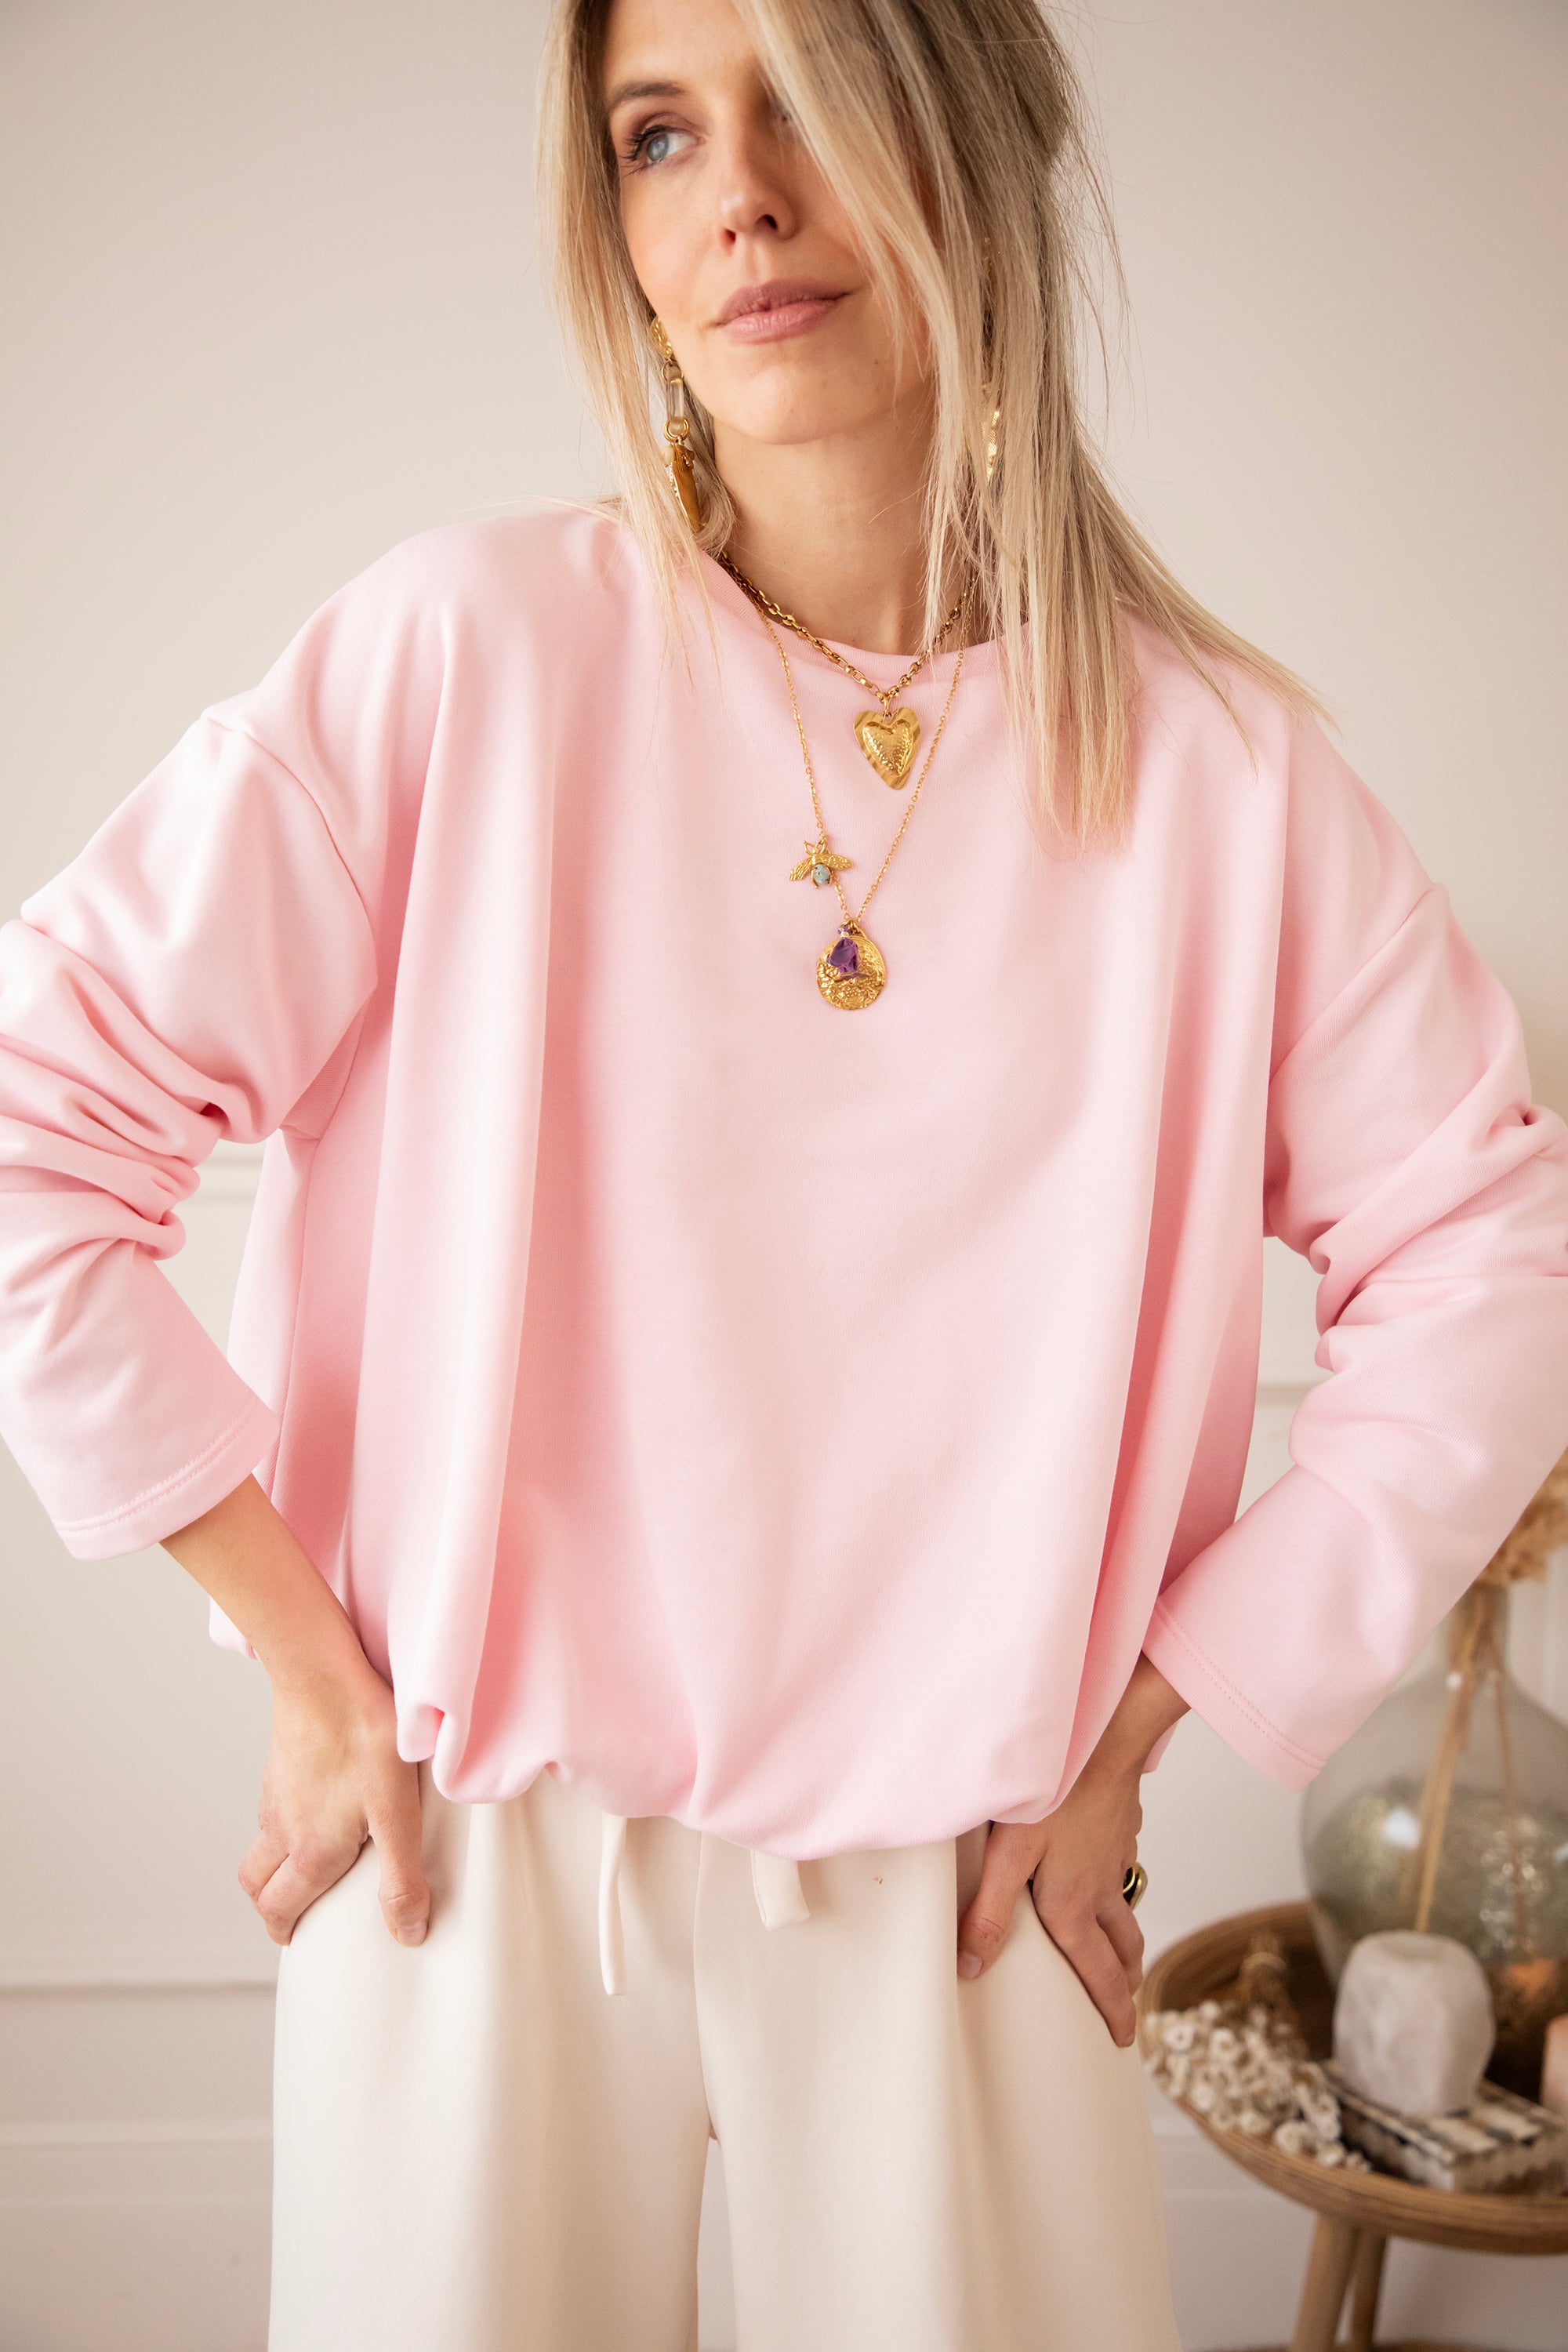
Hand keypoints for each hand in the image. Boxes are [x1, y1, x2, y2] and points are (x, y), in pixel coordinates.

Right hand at [238, 1655, 429, 1948]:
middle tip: (296, 1910)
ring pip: (262, 1844)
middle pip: (256, 1883)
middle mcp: (282, 1827)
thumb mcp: (397, 1816)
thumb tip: (407, 1932)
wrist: (324, 1673)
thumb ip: (401, 1877)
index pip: (277, 1908)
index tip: (296, 1939)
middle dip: (271, 1904)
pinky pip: (272, 1807)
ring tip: (312, 1862)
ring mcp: (276, 1793)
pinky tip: (318, 1805)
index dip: (283, 1930)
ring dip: (277, 1863)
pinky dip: (283, 1824)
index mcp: (309, 1852)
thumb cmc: (363, 1739)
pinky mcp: (281, 1763)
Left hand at [956, 1762, 1143, 2042]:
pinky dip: (1120, 1889)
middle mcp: (1101, 1889)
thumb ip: (988, 1912)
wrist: (1105, 1739)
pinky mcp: (1122, 1827)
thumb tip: (972, 1968)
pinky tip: (1106, 1873)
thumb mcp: (1008, 1855)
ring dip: (1128, 1942)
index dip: (1112, 2009)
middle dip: (1126, 1982)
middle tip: (1128, 2004)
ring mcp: (1116, 1856)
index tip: (1123, 2038)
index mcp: (1074, 1907)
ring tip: (1127, 1957)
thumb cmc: (1054, 1794)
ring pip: (1127, 1911)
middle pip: (1122, 1949)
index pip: (1099, 1973)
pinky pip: (1123, 1869)